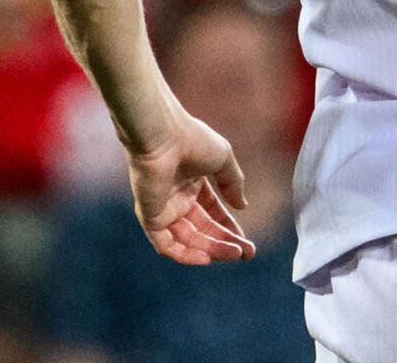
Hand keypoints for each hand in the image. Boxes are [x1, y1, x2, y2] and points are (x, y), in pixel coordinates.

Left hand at [125, 113, 255, 265]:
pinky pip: (166, 244)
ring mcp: (163, 210)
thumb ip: (233, 184)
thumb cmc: (194, 141)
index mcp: (193, 184)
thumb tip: (242, 206)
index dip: (230, 227)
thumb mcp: (223, 160)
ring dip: (211, 249)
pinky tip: (206, 258)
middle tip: (246, 254)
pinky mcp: (150, 217)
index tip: (247, 242)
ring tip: (234, 254)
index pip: (213, 213)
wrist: (164, 137)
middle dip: (225, 242)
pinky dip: (184, 254)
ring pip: (188, 239)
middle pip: (203, 229)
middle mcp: (177, 199)